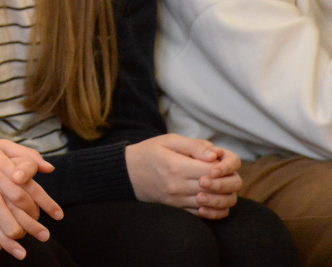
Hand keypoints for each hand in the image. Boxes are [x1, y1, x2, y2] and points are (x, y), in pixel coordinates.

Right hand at [0, 138, 61, 263]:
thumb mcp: (0, 145)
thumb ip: (27, 155)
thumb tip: (50, 168)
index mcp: (0, 166)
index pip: (28, 188)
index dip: (46, 203)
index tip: (58, 215)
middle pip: (15, 211)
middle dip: (33, 227)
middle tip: (45, 235)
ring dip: (10, 243)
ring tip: (22, 251)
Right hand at [125, 134, 240, 218]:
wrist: (126, 172)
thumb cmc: (149, 152)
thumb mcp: (168, 140)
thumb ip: (194, 145)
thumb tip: (215, 155)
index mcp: (177, 166)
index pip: (213, 171)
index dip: (223, 166)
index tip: (220, 161)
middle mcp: (177, 186)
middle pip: (216, 189)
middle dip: (228, 180)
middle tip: (226, 173)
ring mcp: (177, 200)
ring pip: (212, 203)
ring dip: (224, 195)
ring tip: (222, 185)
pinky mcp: (176, 208)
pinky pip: (203, 214)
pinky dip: (215, 209)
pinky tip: (215, 199)